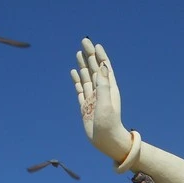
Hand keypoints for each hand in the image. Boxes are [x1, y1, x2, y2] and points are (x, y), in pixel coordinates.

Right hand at [71, 38, 130, 159]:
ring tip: (79, 53)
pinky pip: (80, 90)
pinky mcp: (86, 106)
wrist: (106, 141)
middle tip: (84, 41)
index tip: (95, 43)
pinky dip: (77, 80)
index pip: (104, 67)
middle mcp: (101, 91)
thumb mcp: (106, 103)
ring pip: (86, 77)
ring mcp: (93, 98)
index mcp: (109, 89)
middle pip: (94, 69)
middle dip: (89, 55)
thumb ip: (103, 85)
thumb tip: (102, 66)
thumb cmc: (109, 124)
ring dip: (83, 65)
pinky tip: (74, 73)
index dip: (100, 55)